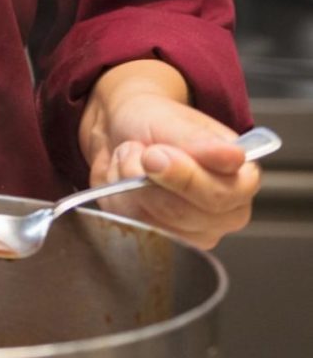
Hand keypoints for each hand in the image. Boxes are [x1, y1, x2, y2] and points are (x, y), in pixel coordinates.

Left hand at [78, 59, 259, 248]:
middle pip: (182, 213)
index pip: (221, 195)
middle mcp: (226, 212)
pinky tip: (125, 177)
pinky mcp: (165, 238)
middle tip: (141, 150)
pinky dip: (119, 195)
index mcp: (241, 179)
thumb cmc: (156, 124)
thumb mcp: (175, 122)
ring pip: (153, 220)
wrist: (120, 130)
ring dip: (130, 182)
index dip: (183, 176)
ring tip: (134, 157)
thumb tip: (235, 156)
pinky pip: (133, 223)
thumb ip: (201, 142)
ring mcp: (196, 230)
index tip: (154, 153)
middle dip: (148, 176)